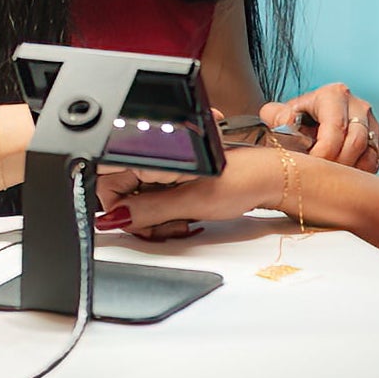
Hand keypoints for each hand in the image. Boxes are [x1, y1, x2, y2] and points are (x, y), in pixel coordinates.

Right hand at [96, 146, 287, 238]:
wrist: (270, 178)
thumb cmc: (241, 179)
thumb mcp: (190, 202)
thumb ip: (147, 211)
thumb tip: (114, 218)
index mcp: (155, 151)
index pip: (108, 181)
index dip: (120, 208)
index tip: (138, 223)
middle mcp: (157, 154)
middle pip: (122, 192)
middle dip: (139, 216)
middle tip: (164, 227)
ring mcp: (166, 165)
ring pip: (138, 197)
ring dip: (154, 217)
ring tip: (180, 221)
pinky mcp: (176, 174)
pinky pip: (156, 196)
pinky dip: (165, 211)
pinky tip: (183, 215)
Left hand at [261, 82, 378, 171]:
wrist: (307, 124)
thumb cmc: (295, 122)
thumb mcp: (280, 115)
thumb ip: (277, 116)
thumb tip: (286, 119)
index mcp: (334, 95)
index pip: (335, 128)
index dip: (322, 153)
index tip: (309, 167)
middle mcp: (357, 105)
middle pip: (355, 142)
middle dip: (337, 165)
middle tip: (319, 178)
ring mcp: (371, 123)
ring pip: (369, 154)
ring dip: (349, 171)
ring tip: (329, 179)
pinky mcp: (378, 140)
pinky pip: (375, 161)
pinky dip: (360, 173)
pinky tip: (342, 177)